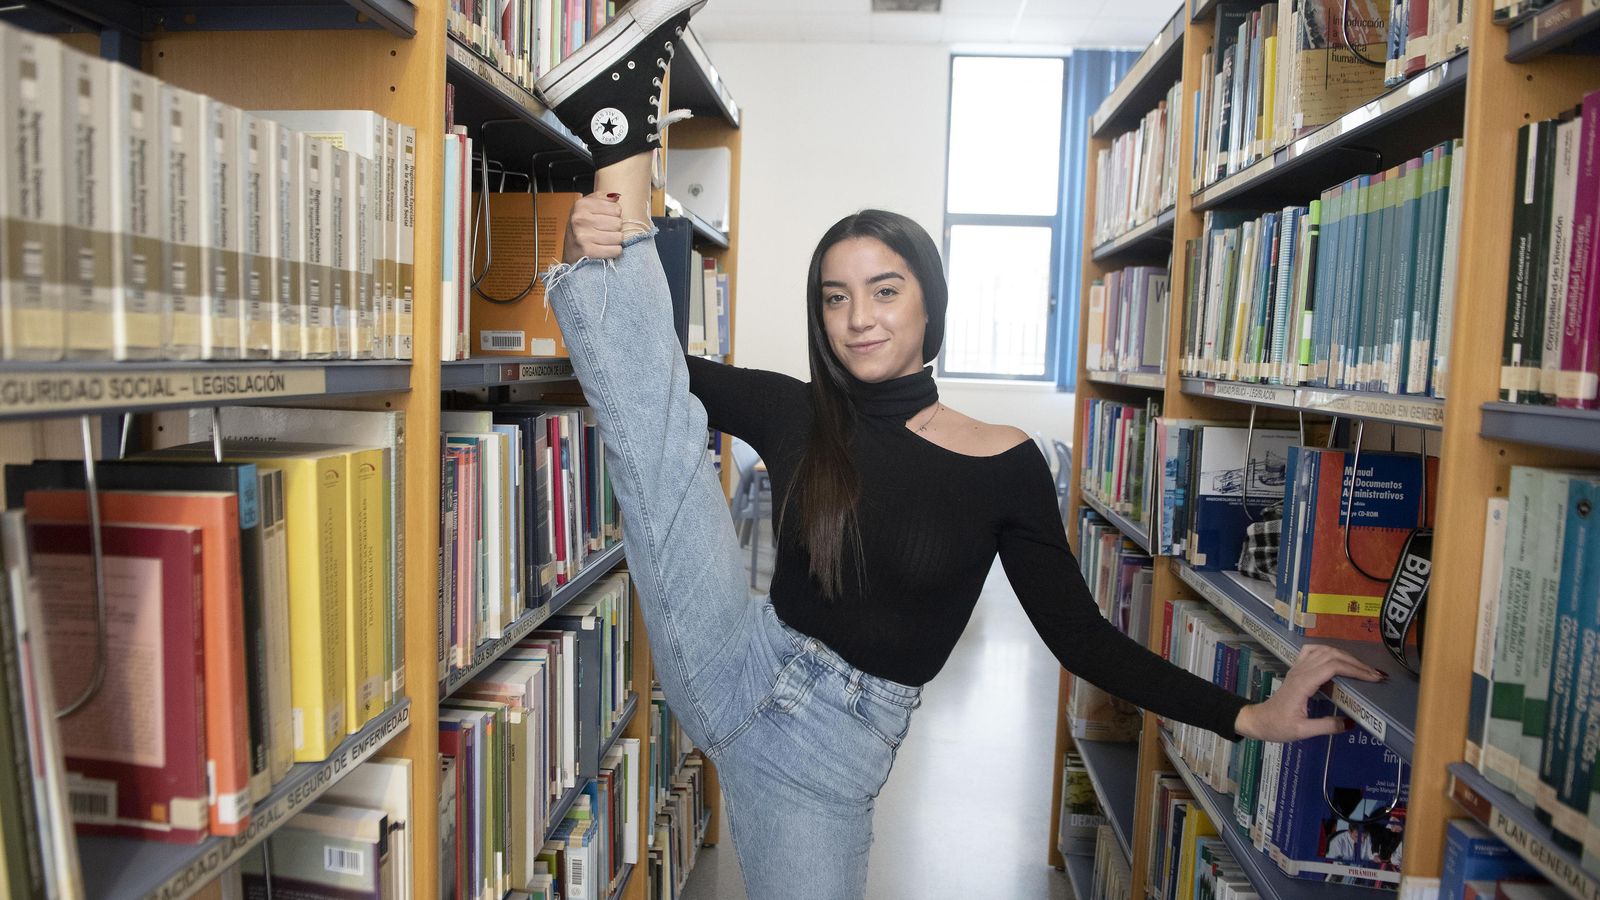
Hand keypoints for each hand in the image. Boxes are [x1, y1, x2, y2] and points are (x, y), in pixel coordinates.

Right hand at [562, 192, 624, 263]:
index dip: (614, 215)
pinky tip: (604, 249)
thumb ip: (602, 198)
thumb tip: (617, 196)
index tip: (605, 219)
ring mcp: (583, 236)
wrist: (570, 252)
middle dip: (615, 229)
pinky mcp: (588, 251)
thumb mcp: (586, 207)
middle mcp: (580, 219)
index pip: (616, 208)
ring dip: (614, 241)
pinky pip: (615, 250)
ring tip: (604, 241)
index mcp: (581, 205)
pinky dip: (613, 251)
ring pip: (618, 237)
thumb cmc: (581, 228)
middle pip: (618, 223)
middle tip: (604, 232)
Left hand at [1233, 644, 1384, 742]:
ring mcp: (1297, 668)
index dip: (1355, 670)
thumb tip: (1351, 723)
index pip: (1333, 667)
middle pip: (1331, 656)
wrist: (1259, 720)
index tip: (1373, 678)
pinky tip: (1339, 658)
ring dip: (1345, 656)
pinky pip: (1312, 651)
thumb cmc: (1278, 726)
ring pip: (1323, 650)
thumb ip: (1326, 727)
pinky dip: (1329, 651)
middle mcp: (1300, 671)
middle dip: (1356, 663)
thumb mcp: (1302, 731)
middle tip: (1375, 675)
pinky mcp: (1296, 669)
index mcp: (1303, 684)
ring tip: (1363, 668)